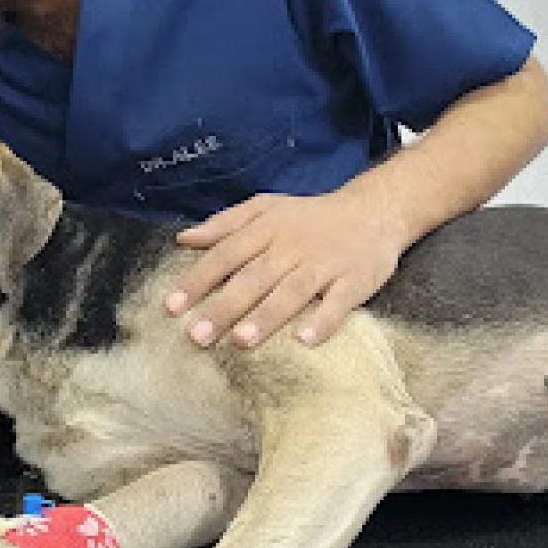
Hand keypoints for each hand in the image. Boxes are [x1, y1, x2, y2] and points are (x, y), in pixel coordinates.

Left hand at [165, 183, 406, 349]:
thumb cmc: (311, 216)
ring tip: (241, 341)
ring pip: (292, 291)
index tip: (172, 307)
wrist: (375, 210)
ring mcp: (325, 264)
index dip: (198, 281)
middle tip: (198, 336)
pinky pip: (338, 303)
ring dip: (266, 316)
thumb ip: (225, 223)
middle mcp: (292, 246)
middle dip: (224, 307)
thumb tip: (184, 238)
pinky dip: (323, 321)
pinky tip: (306, 340)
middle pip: (254, 277)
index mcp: (267, 228)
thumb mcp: (266, 207)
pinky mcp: (355, 281)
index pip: (226, 254)